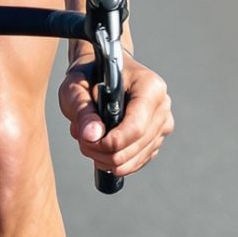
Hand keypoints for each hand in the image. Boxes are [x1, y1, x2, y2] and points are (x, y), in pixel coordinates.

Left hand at [58, 52, 172, 178]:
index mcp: (149, 87)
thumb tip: (92, 136)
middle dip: (103, 151)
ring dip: (106, 158)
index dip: (112, 142)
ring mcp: (162, 124)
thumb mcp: (75, 87)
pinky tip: (101, 146)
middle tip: (82, 139)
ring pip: (134, 159)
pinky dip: (115, 161)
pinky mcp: (157, 139)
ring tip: (88, 141)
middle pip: (135, 146)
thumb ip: (82, 110)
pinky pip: (136, 162)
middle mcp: (162, 105)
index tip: (89, 142)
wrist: (100, 74)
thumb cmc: (88, 77)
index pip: (136, 126)